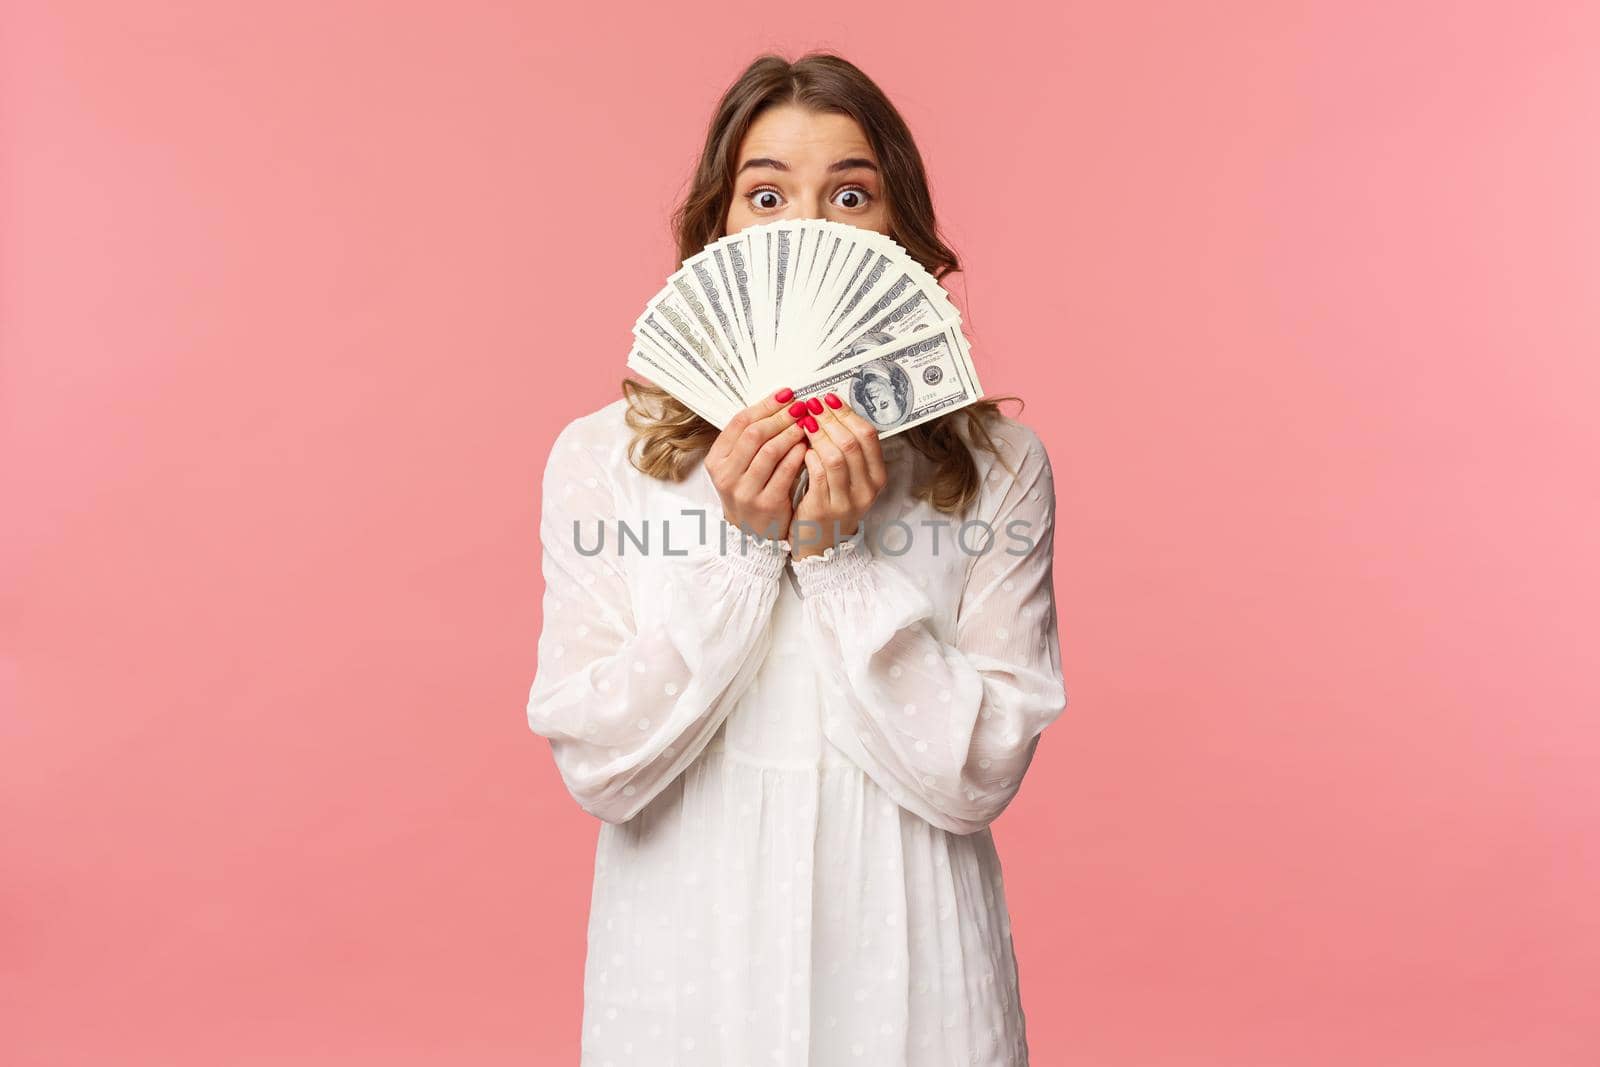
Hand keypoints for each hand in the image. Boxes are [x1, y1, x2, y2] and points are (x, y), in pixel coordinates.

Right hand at [706, 388, 809, 542]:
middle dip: (780, 416)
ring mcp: (745, 491)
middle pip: (755, 434)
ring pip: (770, 451)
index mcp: (717, 460)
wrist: (753, 535)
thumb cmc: (751, 492)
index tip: (786, 394)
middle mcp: (726, 475)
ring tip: (806, 422)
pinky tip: (807, 445)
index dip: (765, 405)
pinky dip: (797, 455)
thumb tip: (779, 401)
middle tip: (800, 406)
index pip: (739, 422)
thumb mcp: (739, 466)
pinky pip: (784, 472)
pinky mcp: (766, 504)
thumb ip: (752, 438)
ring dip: (791, 432)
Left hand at [789, 392, 887, 559]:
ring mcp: (847, 501)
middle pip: (852, 443)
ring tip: (805, 422)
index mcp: (877, 476)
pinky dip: (810, 458)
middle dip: (830, 420)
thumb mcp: (850, 478)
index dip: (848, 413)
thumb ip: (847, 450)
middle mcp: (867, 488)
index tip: (829, 399)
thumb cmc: (832, 502)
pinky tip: (802, 449)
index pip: (868, 435)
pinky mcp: (824, 509)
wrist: (822, 542)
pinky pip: (818, 476)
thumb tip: (832, 409)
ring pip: (835, 458)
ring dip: (818, 435)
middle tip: (812, 405)